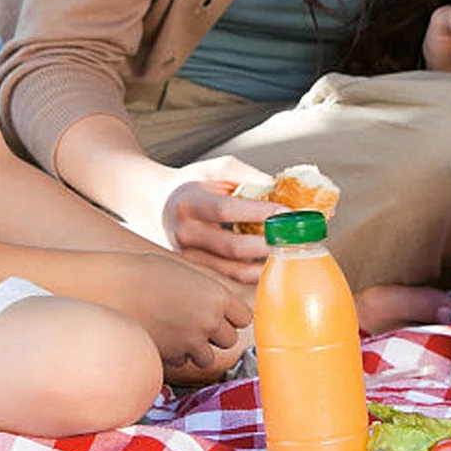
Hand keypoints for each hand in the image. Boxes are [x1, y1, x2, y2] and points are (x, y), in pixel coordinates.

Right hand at [117, 252, 254, 382]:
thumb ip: (208, 290)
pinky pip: (182, 361)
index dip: (230, 315)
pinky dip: (174, 353)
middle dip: (213, 334)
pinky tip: (158, 334)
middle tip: (190, 319)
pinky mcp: (172, 359)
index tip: (216, 311)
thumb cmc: (142, 273)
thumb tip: (227, 306)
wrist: (107, 288)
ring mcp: (191, 343)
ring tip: (172, 327)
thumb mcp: (182, 272)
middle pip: (229, 340)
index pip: (244, 317)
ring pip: (207, 357)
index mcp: (216, 296)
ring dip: (195, 348)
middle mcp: (209, 322)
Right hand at [159, 156, 283, 285]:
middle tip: (295, 242)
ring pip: (231, 271)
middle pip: (231, 247)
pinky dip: (252, 277)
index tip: (289, 214)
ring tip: (288, 259)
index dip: (259, 212)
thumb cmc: (192, 184)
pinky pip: (228, 281)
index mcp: (189, 202)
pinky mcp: (194, 272)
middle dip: (267, 246)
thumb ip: (247, 175)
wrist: (155, 203)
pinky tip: (269, 269)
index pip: (226, 209)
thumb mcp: (215, 169)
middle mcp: (184, 232)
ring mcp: (186, 257)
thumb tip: (280, 189)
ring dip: (263, 267)